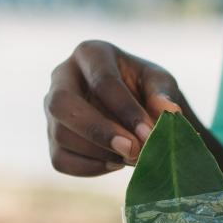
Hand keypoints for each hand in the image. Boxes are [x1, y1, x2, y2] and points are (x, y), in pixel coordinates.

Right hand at [44, 40, 182, 176]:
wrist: (134, 110)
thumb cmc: (146, 89)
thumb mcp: (160, 84)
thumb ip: (163, 95)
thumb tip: (170, 112)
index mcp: (90, 53)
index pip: (102, 80)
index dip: (126, 110)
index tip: (149, 134)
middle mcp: (62, 76)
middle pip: (62, 104)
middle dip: (98, 131)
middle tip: (132, 151)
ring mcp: (52, 110)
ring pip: (60, 135)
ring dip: (99, 152)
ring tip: (132, 157)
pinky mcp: (52, 138)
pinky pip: (61, 160)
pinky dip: (90, 168)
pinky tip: (116, 163)